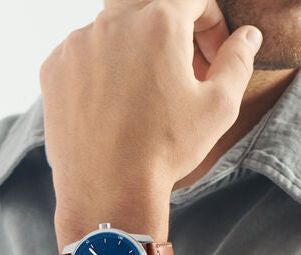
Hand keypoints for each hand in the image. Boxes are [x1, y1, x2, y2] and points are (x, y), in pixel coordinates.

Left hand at [40, 0, 262, 242]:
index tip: (212, 54)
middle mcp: (112, 22)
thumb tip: (246, 36)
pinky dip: (102, 68)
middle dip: (173, 31)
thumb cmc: (165, 151)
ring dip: (136, 49)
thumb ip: (238, 61)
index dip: (211, 22)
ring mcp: (77, 44)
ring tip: (145, 93)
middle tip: (180, 71)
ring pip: (114, 29)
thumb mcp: (218, 108)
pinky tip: (113, 104)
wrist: (108, 190)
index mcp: (158, 23)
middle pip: (150, 6)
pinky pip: (84, 53)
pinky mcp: (53, 68)